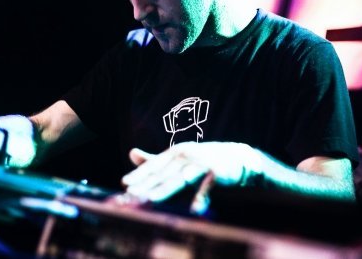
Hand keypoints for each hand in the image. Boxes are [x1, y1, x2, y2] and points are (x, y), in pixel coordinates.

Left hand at [121, 142, 263, 210]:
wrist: (236, 158)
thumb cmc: (202, 160)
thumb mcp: (178, 158)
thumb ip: (155, 159)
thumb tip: (131, 153)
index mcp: (176, 152)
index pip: (154, 165)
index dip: (140, 175)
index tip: (125, 183)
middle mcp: (187, 155)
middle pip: (164, 173)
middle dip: (147, 185)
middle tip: (132, 195)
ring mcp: (201, 163)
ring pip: (180, 178)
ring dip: (166, 189)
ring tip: (151, 199)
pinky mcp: (217, 172)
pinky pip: (207, 186)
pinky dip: (201, 197)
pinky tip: (195, 209)